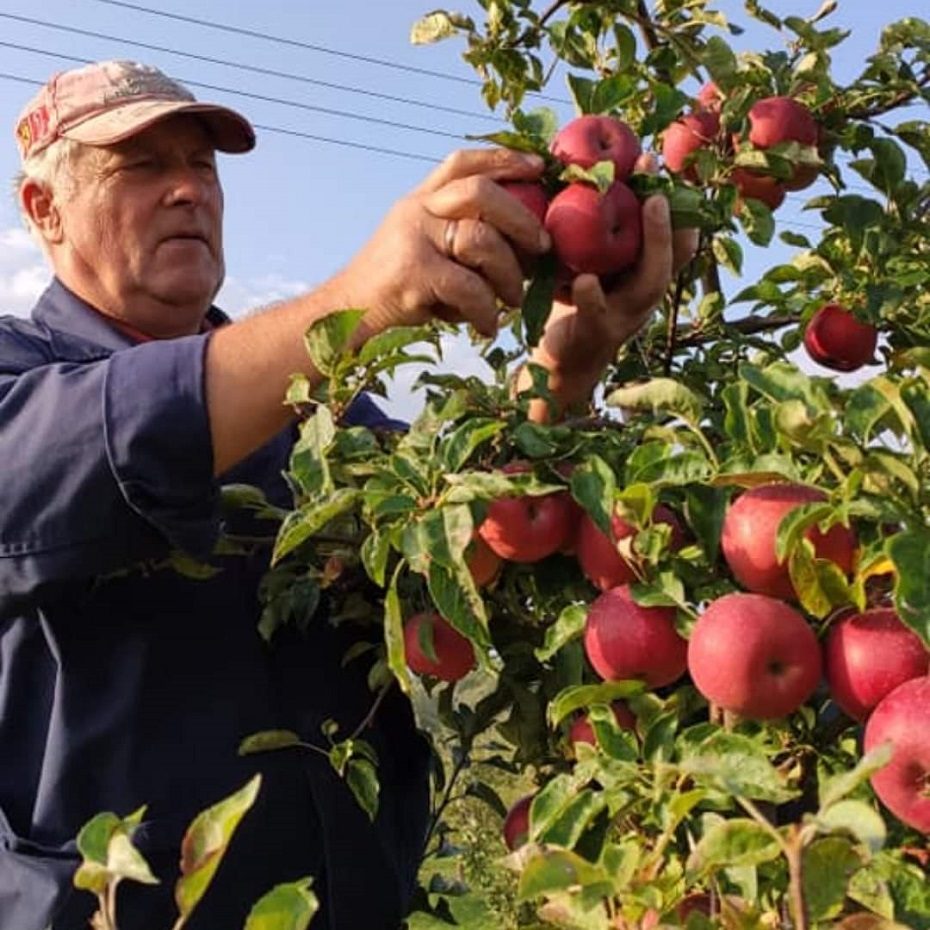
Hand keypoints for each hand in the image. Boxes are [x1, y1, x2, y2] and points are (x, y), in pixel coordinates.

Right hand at [335, 148, 550, 339]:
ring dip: (508, 276)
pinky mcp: (413, 275)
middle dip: (521, 218)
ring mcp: (412, 240)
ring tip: (512, 300)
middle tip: (543, 247)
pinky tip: (487, 327)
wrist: (345, 318)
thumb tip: (525, 237)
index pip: (463, 164)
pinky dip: (486, 311)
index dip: (503, 159)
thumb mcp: (422, 248)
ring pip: (480, 240)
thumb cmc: (396, 291)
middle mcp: (416, 210)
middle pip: (480, 192)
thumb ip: (458, 233)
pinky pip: (469, 288)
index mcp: (420, 200)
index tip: (539, 168)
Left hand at [524, 173, 698, 416]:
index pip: (680, 238)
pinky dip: (593, 296)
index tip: (662, 165)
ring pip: (651, 282)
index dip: (679, 202)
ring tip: (647, 207)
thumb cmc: (576, 300)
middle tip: (657, 178)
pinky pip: (599, 314)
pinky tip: (585, 280)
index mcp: (647, 272)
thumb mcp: (592, 262)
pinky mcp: (596, 334)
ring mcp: (626, 316)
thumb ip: (598, 229)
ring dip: (654, 243)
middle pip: (673, 255)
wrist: (561, 359)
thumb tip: (584, 169)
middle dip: (669, 213)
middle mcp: (646, 293)